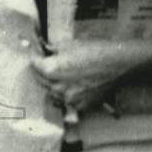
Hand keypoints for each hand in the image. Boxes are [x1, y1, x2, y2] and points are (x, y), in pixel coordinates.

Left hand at [29, 37, 151, 113]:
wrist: (118, 64)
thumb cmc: (94, 51)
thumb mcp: (69, 45)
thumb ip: (53, 50)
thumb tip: (45, 51)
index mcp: (51, 70)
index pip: (34, 65)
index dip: (34, 57)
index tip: (35, 55)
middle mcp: (57, 87)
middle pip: (41, 81)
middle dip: (41, 72)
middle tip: (44, 64)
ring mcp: (69, 99)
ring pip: (52, 94)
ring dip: (52, 86)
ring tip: (58, 78)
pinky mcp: (81, 106)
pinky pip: (67, 103)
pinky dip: (67, 97)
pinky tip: (72, 89)